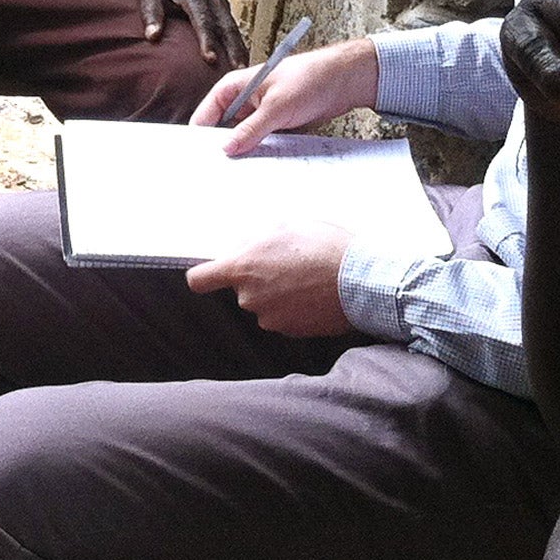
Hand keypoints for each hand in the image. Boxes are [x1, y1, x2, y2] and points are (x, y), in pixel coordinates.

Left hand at [139, 0, 248, 68]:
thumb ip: (151, 14)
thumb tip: (152, 37)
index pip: (202, 21)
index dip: (207, 40)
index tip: (211, 59)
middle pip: (225, 27)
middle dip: (233, 49)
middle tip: (238, 70)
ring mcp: (220, 3)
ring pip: (233, 28)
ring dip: (240, 48)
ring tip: (245, 69)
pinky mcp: (224, 8)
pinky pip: (234, 28)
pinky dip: (239, 44)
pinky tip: (242, 60)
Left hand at [185, 225, 354, 336]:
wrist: (360, 281)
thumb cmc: (324, 248)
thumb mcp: (286, 228)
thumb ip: (258, 239)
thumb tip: (246, 246)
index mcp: (242, 268)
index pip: (199, 280)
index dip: (204, 277)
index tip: (212, 274)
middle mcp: (250, 297)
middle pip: (241, 290)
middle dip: (258, 279)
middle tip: (287, 264)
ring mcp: (270, 318)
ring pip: (265, 304)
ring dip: (279, 294)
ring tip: (306, 278)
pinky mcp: (291, 331)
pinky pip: (285, 317)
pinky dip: (295, 308)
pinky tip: (314, 294)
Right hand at [190, 37, 378, 155]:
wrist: (344, 80)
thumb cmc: (310, 78)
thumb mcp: (276, 107)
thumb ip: (250, 129)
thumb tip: (228, 148)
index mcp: (233, 88)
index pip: (205, 116)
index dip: (201, 138)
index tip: (202, 160)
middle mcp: (243, 101)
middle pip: (222, 130)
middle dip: (224, 148)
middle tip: (221, 171)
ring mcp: (259, 114)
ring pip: (243, 139)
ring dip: (245, 152)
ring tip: (241, 171)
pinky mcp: (274, 125)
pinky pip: (261, 143)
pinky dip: (262, 153)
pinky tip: (261, 166)